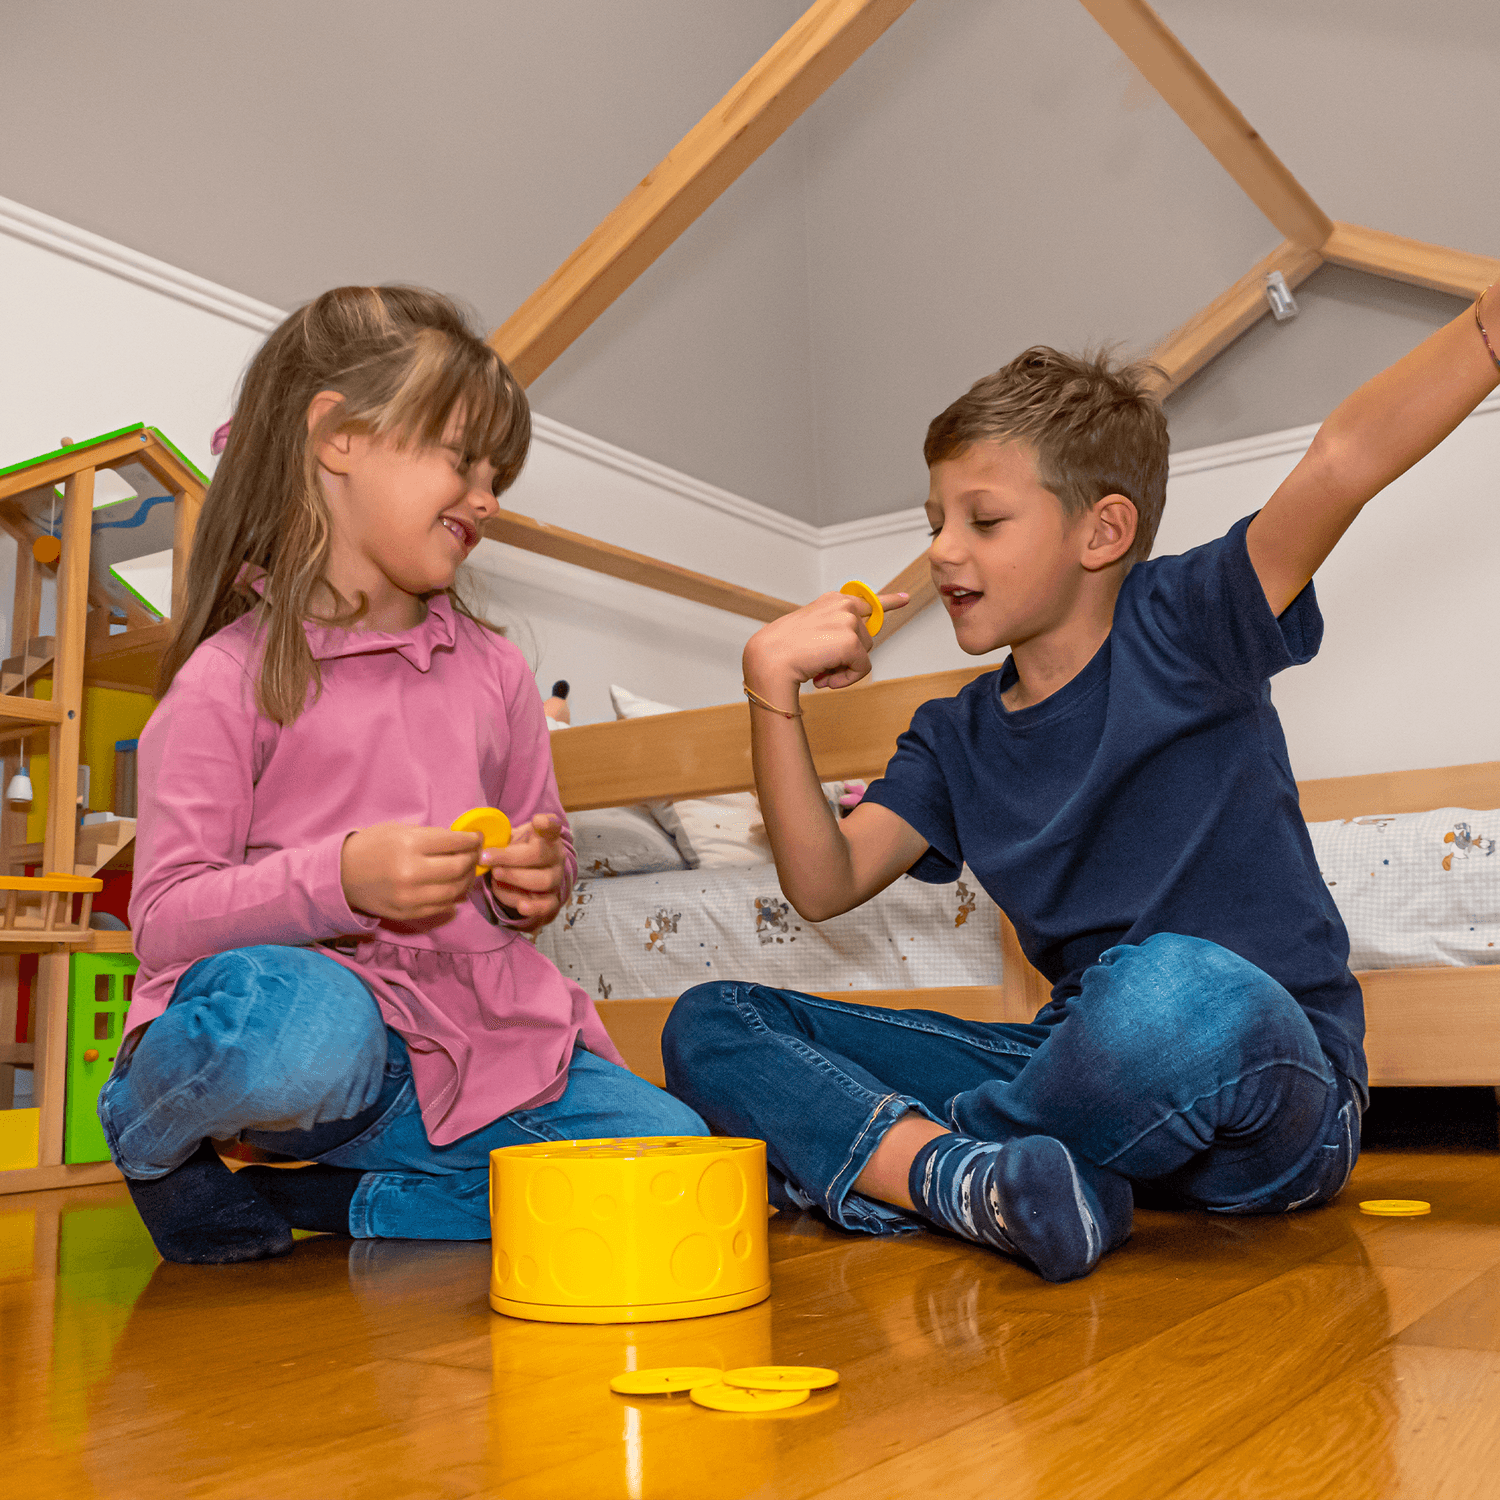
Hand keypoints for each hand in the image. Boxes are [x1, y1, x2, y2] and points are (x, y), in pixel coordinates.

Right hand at [341, 823, 482, 922]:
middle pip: (459, 867)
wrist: (341, 875)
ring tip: (467, 870)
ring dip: (467, 879)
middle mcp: (411, 872)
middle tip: (475, 854)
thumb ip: (431, 836)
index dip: (471, 840)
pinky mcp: (408, 913)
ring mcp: (410, 897)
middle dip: (472, 859)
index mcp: (409, 845)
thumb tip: (462, 841)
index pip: (454, 842)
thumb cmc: (371, 846)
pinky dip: (454, 896)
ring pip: (455, 890)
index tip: (477, 838)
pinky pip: (442, 906)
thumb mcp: (399, 830)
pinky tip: (455, 886)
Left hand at [483, 814, 568, 931]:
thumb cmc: (514, 853)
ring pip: (543, 880)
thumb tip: (475, 840)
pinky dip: (535, 906)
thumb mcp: (508, 840)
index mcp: (547, 837)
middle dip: (510, 857)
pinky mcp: (553, 898)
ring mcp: (555, 877)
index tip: (538, 821)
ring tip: (495, 876)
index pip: (552, 826)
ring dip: (515, 878)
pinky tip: (521, 906)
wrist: (524, 874)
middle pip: (539, 855)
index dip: (547, 823)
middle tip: (486, 858)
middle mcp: (556, 856)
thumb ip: (498, 838)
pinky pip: (547, 905)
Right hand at [742, 589, 909, 700]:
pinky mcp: (852, 643)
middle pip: (866, 639)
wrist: (769, 659)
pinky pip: (862, 669)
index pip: (868, 600)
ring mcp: (849, 622)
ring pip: (864, 655)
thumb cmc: (783, 647)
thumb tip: (856, 646)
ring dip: (845, 668)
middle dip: (848, 656)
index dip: (889, 601)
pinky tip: (825, 680)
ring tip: (820, 670)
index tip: (904, 599)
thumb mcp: (811, 628)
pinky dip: (846, 679)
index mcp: (833, 600)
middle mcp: (844, 606)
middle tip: (823, 664)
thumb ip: (835, 630)